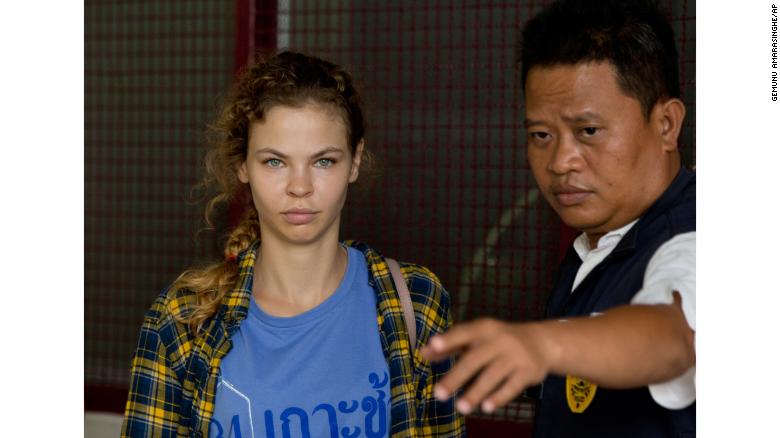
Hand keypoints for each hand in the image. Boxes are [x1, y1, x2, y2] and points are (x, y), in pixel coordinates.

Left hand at [420, 318, 554, 414]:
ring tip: (460, 408)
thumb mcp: (477, 337)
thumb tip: (422, 353)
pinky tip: (486, 407)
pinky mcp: (528, 372)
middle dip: (456, 377)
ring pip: (492, 376)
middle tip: (438, 394)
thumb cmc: (498, 340)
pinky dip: (499, 397)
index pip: (463, 332)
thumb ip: (450, 345)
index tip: (433, 345)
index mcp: (484, 328)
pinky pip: (512, 387)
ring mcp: (515, 356)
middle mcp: (499, 340)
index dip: (448, 339)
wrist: (542, 342)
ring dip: (475, 392)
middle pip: (474, 359)